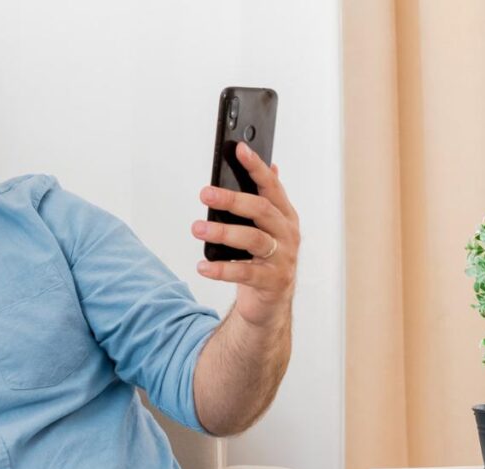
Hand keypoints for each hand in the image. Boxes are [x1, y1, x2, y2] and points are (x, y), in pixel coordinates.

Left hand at [192, 142, 299, 326]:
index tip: (239, 149)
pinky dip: (222, 269)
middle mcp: (287, 234)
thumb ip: (266, 199)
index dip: (256, 167)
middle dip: (232, 200)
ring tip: (197, 229)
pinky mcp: (272, 282)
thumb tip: (271, 166)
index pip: (271, 186)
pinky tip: (202, 265)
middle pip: (261, 210)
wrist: (271, 302)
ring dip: (223, 233)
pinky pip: (245, 273)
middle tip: (205, 194)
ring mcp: (282, 258)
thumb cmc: (264, 259)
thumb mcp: (266, 228)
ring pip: (253, 239)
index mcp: (284, 216)